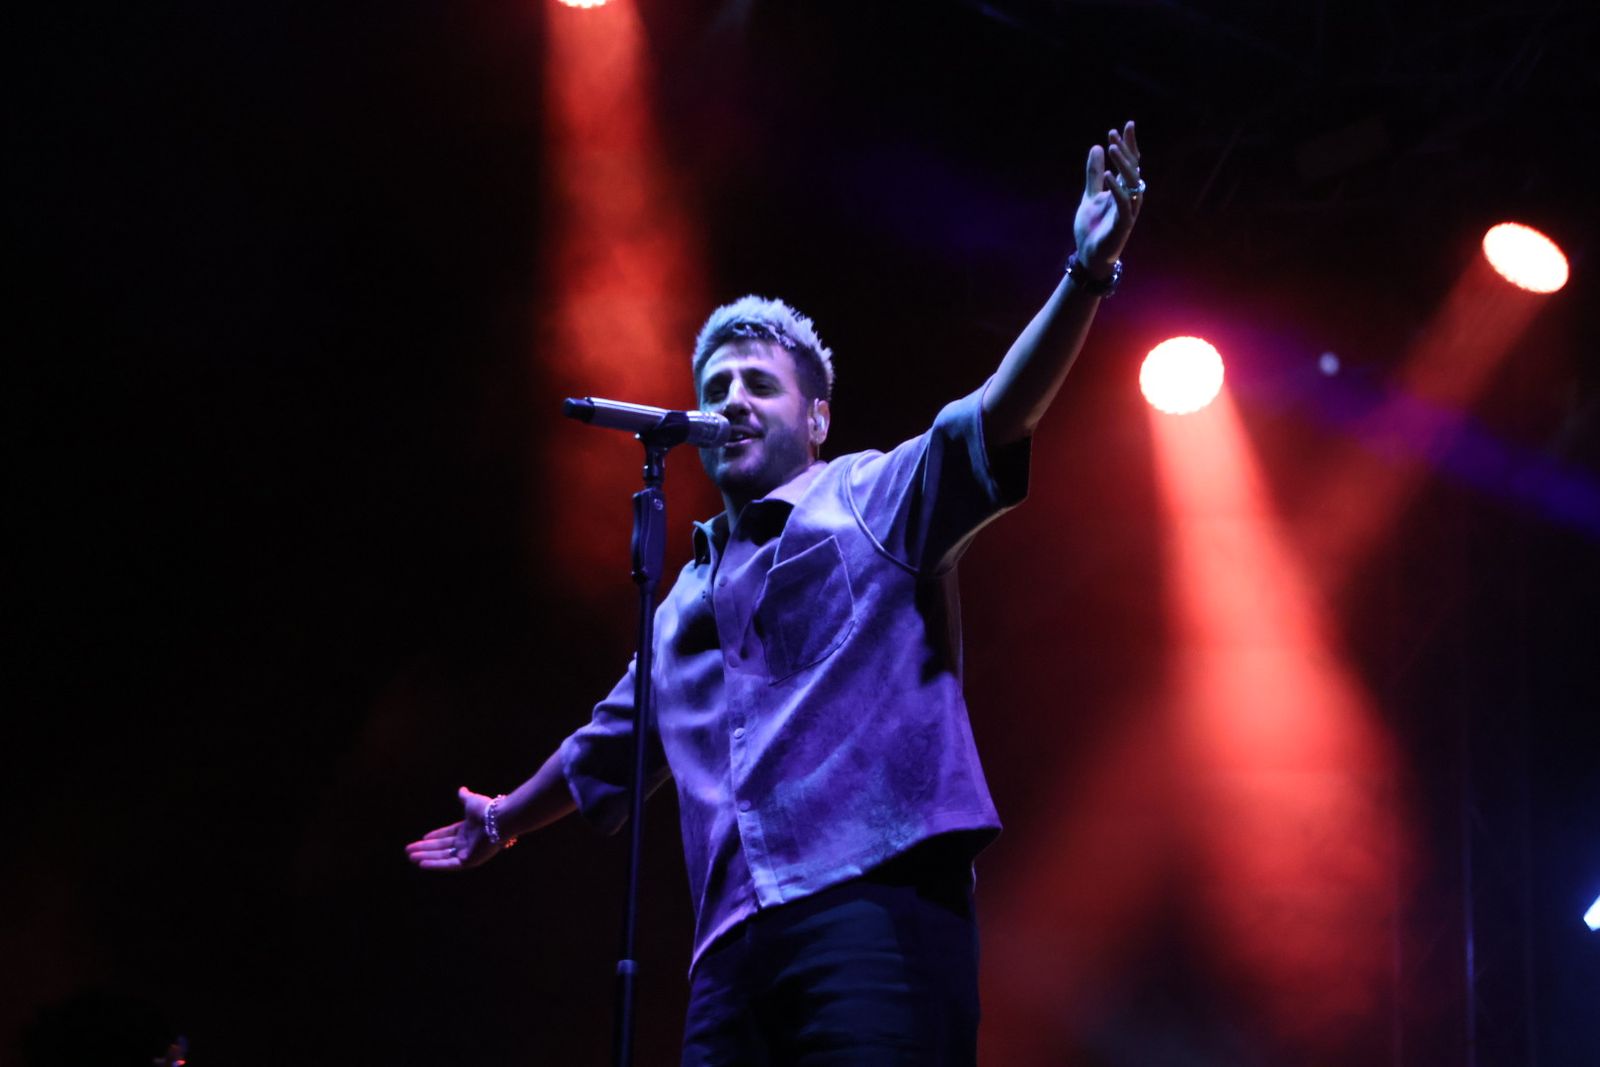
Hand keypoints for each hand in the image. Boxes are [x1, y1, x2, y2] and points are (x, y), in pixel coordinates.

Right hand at [405, 786, 500, 870]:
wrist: (498, 819)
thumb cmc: (486, 810)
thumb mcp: (471, 801)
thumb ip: (465, 797)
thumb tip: (461, 789)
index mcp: (467, 830)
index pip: (447, 835)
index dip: (434, 837)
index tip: (421, 838)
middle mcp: (467, 842)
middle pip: (441, 847)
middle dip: (424, 849)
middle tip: (408, 851)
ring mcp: (467, 853)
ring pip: (441, 856)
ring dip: (425, 856)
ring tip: (410, 857)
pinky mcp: (468, 861)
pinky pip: (448, 864)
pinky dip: (435, 864)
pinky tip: (421, 863)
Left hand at [1073, 120, 1144, 277]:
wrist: (1089, 256)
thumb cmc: (1092, 228)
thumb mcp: (1090, 195)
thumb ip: (1093, 174)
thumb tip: (1096, 147)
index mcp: (1123, 190)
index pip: (1130, 163)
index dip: (1129, 144)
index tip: (1126, 125)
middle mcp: (1130, 197)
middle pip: (1132, 169)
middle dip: (1125, 150)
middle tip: (1113, 134)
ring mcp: (1129, 210)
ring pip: (1132, 183)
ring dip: (1122, 165)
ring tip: (1111, 148)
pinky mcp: (1124, 224)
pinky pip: (1124, 203)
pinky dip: (1116, 189)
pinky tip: (1108, 175)